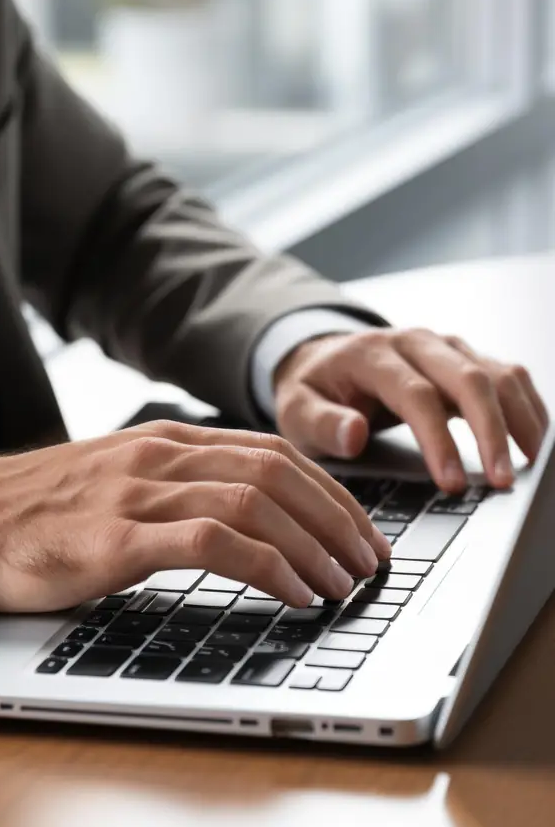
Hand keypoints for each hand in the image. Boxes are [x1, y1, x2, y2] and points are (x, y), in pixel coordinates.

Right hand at [0, 421, 391, 613]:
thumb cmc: (46, 514)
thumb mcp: (124, 486)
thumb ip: (182, 491)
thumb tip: (253, 523)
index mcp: (169, 442)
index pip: (275, 454)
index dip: (332, 493)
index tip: (363, 532)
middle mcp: (163, 457)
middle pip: (279, 474)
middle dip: (339, 520)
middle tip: (371, 564)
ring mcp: (140, 494)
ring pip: (257, 503)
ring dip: (314, 546)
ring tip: (345, 584)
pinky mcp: (118, 539)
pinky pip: (213, 542)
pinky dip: (268, 566)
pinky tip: (295, 594)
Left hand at [273, 328, 548, 492]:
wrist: (323, 359)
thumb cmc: (313, 392)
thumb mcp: (295, 411)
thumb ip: (322, 423)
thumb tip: (355, 435)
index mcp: (371, 355)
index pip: (416, 395)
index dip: (439, 441)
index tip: (453, 484)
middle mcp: (415, 342)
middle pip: (469, 379)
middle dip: (492, 432)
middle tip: (504, 481)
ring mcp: (445, 347)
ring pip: (497, 373)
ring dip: (519, 419)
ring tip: (529, 467)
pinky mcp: (466, 356)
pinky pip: (509, 375)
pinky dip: (526, 407)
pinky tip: (533, 442)